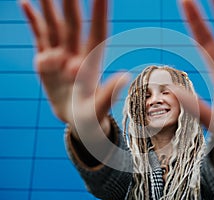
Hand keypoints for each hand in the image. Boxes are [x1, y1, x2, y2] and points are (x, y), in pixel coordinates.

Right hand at [21, 0, 128, 137]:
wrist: (75, 119)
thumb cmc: (90, 118)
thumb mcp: (98, 108)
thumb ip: (109, 93)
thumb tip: (125, 76)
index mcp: (91, 62)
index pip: (97, 31)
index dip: (99, 12)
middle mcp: (76, 54)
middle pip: (73, 22)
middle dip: (69, 1)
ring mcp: (60, 55)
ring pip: (54, 25)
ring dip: (49, 5)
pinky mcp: (45, 61)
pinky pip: (39, 36)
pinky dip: (33, 21)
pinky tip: (26, 4)